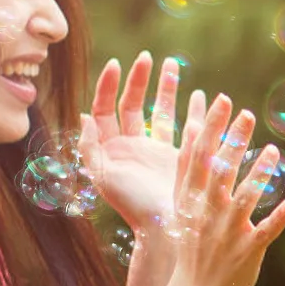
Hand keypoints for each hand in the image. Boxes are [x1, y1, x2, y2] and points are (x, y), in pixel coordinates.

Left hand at [80, 54, 204, 236]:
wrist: (162, 228)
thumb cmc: (131, 205)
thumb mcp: (102, 176)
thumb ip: (89, 146)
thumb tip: (85, 115)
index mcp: (109, 148)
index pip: (105, 108)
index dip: (109, 85)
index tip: (118, 64)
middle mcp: (131, 146)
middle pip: (132, 104)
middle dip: (139, 79)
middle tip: (147, 57)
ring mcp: (155, 151)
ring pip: (159, 111)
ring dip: (165, 87)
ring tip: (172, 64)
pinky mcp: (177, 157)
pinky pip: (184, 126)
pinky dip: (191, 110)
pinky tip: (199, 94)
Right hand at [161, 96, 284, 285]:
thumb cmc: (191, 249)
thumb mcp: (181, 209)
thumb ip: (188, 173)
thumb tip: (193, 131)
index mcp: (190, 201)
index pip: (197, 157)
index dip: (210, 127)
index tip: (221, 100)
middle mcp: (207, 213)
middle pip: (219, 170)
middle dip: (232, 140)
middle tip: (246, 113)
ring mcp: (227, 232)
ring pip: (244, 198)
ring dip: (259, 173)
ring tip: (273, 150)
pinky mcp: (246, 252)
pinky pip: (264, 233)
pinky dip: (277, 219)